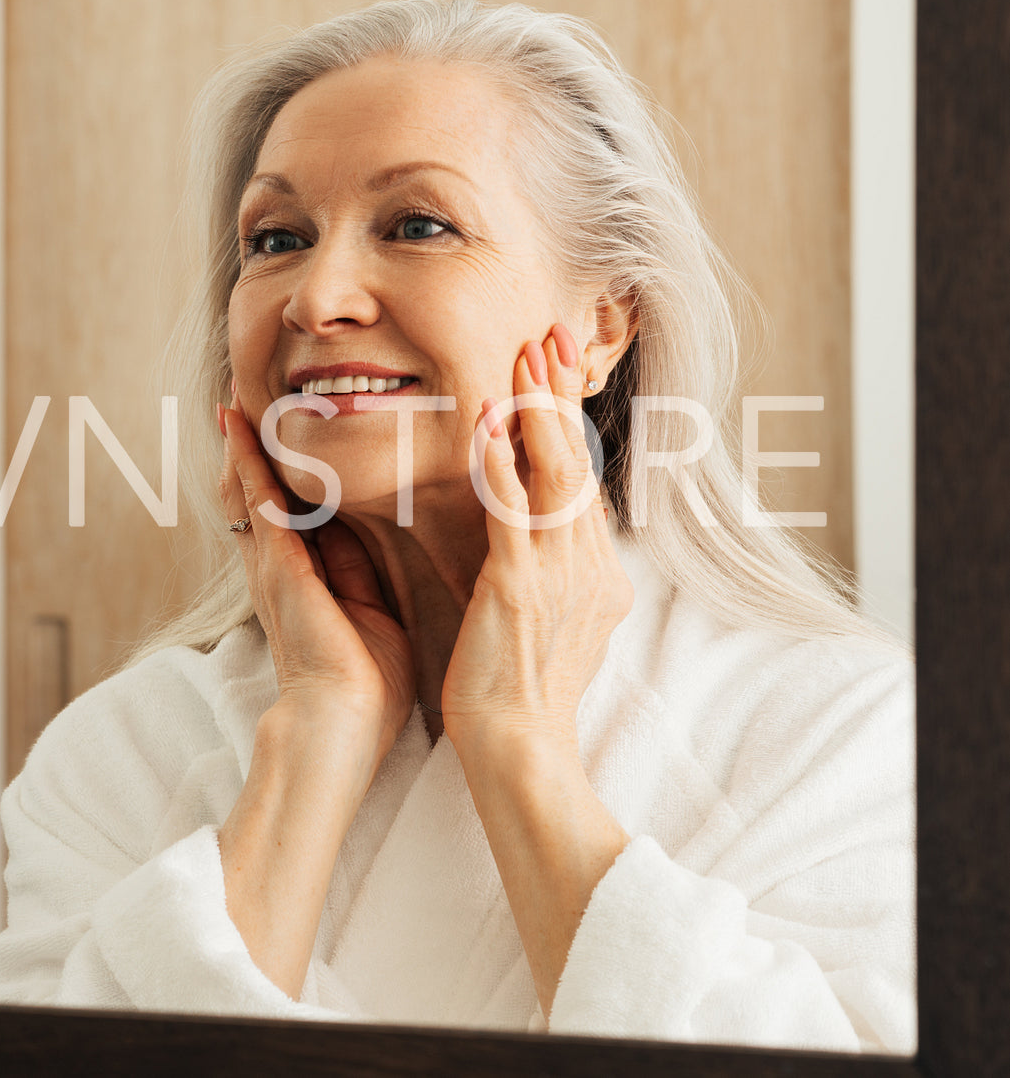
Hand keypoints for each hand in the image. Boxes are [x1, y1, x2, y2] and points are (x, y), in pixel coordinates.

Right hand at [218, 391, 415, 760]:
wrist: (341, 727)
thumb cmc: (364, 687)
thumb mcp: (371, 614)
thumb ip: (358, 574)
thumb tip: (358, 534)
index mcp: (303, 586)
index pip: (288, 520)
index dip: (281, 480)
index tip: (278, 442)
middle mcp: (277, 573)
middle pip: (254, 500)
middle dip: (247, 456)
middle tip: (238, 408)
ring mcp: (271, 568)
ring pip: (248, 494)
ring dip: (241, 449)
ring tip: (232, 406)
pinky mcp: (277, 567)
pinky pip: (257, 502)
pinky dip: (248, 463)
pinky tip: (241, 430)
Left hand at [441, 325, 633, 752]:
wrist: (519, 750)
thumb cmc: (521, 692)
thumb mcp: (553, 623)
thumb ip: (555, 574)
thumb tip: (551, 539)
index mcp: (596, 574)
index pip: (582, 482)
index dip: (568, 423)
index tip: (554, 369)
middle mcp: (588, 567)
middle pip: (578, 463)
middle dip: (561, 396)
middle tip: (551, 334)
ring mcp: (559, 576)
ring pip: (556, 475)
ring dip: (539, 411)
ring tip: (526, 356)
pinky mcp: (520, 589)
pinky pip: (513, 513)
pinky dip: (503, 462)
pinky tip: (488, 420)